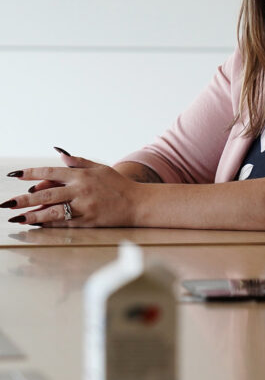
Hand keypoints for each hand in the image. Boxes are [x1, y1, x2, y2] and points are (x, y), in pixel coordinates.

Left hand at [3, 151, 140, 226]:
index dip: (31, 173)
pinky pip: (64, 224)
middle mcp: (81, 191)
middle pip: (47, 195)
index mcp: (82, 176)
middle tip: (7, 203)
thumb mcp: (100, 168)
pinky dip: (49, 225)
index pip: (51, 173)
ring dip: (33, 215)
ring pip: (53, 212)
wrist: (137, 203)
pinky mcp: (88, 221)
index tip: (14, 175)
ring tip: (17, 218)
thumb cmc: (118, 185)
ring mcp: (84, 207)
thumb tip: (59, 154)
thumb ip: (79, 162)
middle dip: (24, 199)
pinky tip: (37, 225)